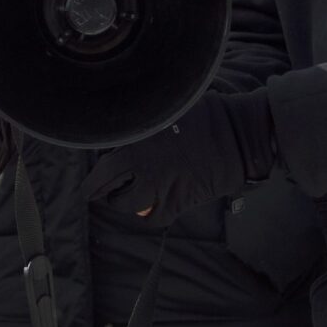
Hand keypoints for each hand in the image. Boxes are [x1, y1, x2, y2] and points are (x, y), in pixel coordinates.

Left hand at [83, 92, 276, 225]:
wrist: (239, 138)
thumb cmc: (206, 116)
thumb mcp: (168, 108)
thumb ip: (143, 118)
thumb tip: (124, 115)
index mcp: (137, 142)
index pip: (103, 167)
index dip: (93, 180)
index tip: (87, 186)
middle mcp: (144, 167)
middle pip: (109, 187)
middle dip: (101, 191)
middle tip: (98, 192)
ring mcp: (160, 187)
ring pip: (127, 205)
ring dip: (123, 203)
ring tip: (125, 198)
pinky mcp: (178, 202)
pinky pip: (153, 218)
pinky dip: (148, 215)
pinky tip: (150, 207)